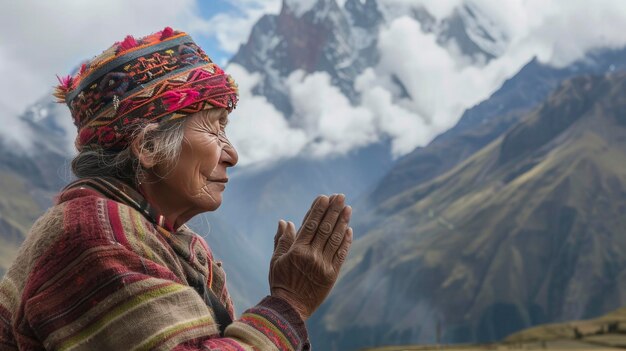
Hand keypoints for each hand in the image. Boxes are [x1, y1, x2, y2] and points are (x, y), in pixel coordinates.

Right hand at [269, 194, 352, 320]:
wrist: (290, 309)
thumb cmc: (280, 283)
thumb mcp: (276, 261)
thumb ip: (282, 240)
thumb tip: (285, 221)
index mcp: (297, 251)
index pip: (310, 225)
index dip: (318, 210)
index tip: (324, 197)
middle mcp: (312, 256)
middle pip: (325, 228)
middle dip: (333, 210)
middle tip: (340, 196)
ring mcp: (324, 265)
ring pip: (335, 239)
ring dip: (342, 222)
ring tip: (348, 208)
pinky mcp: (332, 274)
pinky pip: (341, 254)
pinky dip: (346, 241)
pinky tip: (349, 229)